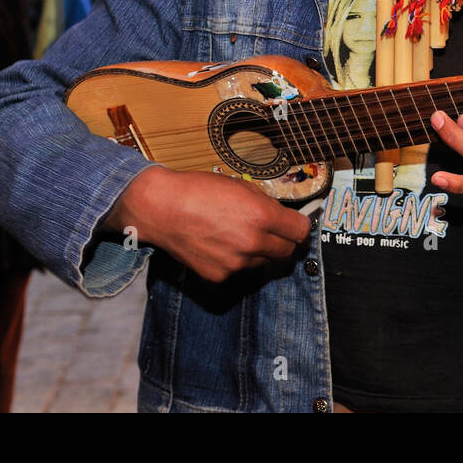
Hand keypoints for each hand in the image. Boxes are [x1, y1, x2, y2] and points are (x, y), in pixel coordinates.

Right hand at [103, 166, 310, 282]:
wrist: (161, 208)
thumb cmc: (198, 190)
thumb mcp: (240, 186)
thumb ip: (265, 204)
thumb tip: (282, 216)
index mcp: (262, 216)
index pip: (301, 232)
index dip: (300, 226)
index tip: (295, 224)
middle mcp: (253, 242)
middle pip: (287, 252)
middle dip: (285, 242)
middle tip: (274, 233)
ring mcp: (236, 264)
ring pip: (263, 262)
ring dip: (259, 252)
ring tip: (237, 235)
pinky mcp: (219, 277)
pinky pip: (239, 271)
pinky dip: (237, 261)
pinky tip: (220, 246)